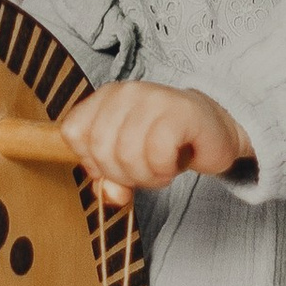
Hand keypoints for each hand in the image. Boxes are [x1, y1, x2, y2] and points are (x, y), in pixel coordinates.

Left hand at [59, 83, 251, 206]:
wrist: (211, 133)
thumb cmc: (164, 144)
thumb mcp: (127, 163)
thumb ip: (108, 179)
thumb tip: (108, 193)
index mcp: (106, 97)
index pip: (73, 132)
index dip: (91, 160)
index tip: (114, 164)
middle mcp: (126, 92)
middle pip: (99, 148)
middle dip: (121, 173)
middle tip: (143, 171)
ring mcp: (153, 98)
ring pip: (127, 154)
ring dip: (146, 176)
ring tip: (160, 167)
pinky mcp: (180, 112)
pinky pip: (157, 154)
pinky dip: (164, 170)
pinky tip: (174, 162)